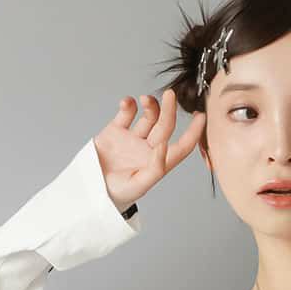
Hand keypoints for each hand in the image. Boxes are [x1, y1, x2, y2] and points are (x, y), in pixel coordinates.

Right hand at [94, 89, 205, 214]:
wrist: (89, 189)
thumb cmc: (116, 194)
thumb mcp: (138, 186)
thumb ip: (155, 168)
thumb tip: (165, 146)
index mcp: (158, 163)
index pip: (182, 147)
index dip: (193, 133)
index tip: (201, 116)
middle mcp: (148, 149)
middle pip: (165, 126)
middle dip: (169, 109)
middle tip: (170, 94)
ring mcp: (133, 138)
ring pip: (148, 116)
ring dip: (150, 105)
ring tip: (144, 100)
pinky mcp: (116, 130)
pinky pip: (127, 112)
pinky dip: (128, 104)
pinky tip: (127, 103)